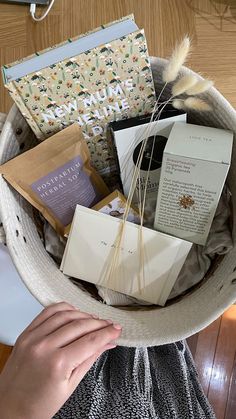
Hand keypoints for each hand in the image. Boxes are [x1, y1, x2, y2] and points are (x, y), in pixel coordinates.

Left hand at [0, 302, 121, 418]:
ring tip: (94, 320)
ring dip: (83, 314)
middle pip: (80, 325)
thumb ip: (90, 359)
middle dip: (99, 324)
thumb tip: (106, 344)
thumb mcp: (70, 386)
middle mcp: (44, 346)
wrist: (9, 409)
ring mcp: (32, 338)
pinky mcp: (25, 333)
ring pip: (65, 314)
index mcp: (57, 364)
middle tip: (109, 325)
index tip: (116, 330)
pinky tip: (73, 312)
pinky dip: (63, 309)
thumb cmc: (37, 405)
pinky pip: (47, 312)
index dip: (107, 333)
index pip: (90, 340)